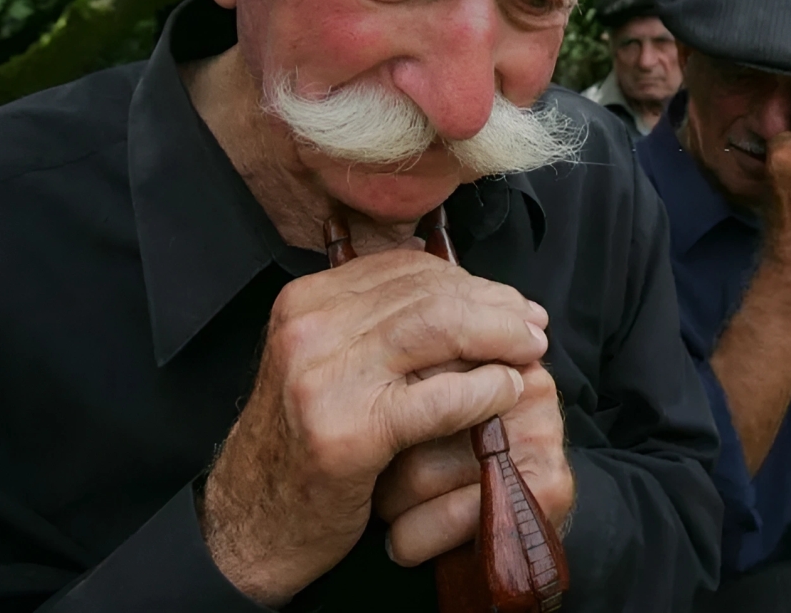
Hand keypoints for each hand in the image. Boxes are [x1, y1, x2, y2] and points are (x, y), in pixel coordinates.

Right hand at [198, 249, 549, 605]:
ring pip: (439, 329)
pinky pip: (439, 396)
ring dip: (499, 337)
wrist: (256, 520)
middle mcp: (310, 329)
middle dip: (495, 305)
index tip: (509, 301)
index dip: (471, 281)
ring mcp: (325, 379)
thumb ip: (381, 320)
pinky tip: (507, 392)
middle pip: (430, 294)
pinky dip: (486, 389)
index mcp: (306, 301)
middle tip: (534, 324)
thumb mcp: (329, 361)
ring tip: (531, 351)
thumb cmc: (307, 438)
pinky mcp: (350, 433)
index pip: (408, 269)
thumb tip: (464, 287)